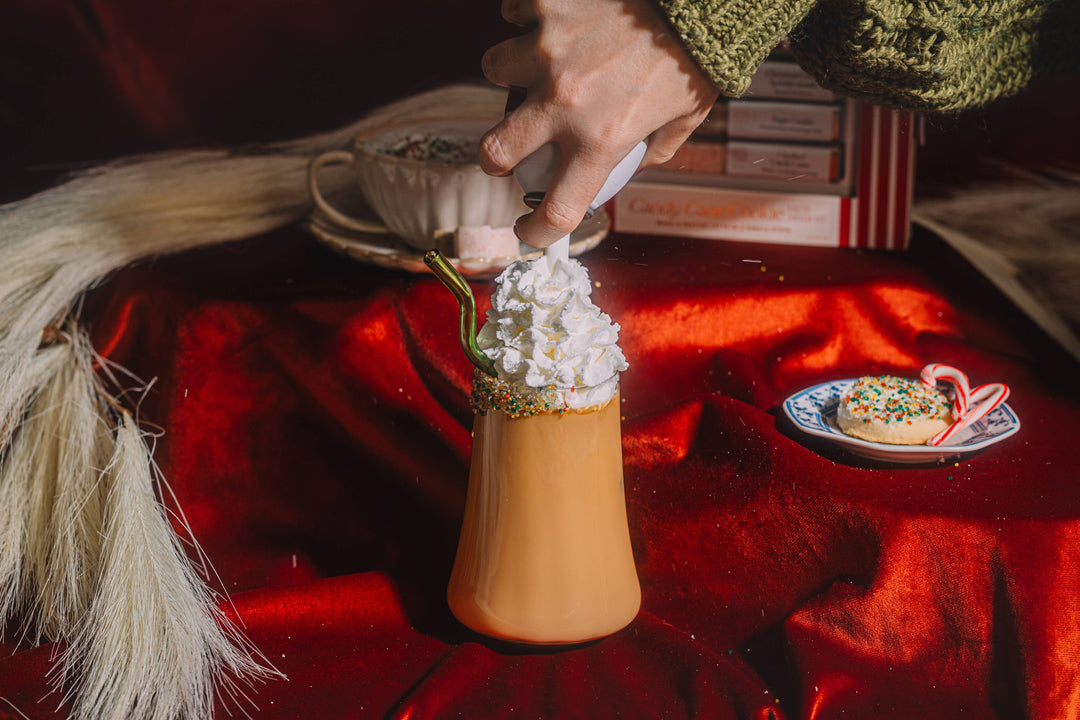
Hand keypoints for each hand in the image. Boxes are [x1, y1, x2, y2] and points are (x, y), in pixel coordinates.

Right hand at [480, 0, 718, 247]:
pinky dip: (528, 19)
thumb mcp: (686, 114)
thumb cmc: (696, 49)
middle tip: (506, 153)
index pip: (556, 210)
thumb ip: (658, 146)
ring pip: (496, 71)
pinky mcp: (542, 7)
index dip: (536, 232)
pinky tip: (558, 20)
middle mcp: (566, 101)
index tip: (529, 230)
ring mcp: (546, 52)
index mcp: (603, 138)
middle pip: (495, 151)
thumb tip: (636, 162)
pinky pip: (513, 16)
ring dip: (515, 71)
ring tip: (544, 62)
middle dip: (495, 159)